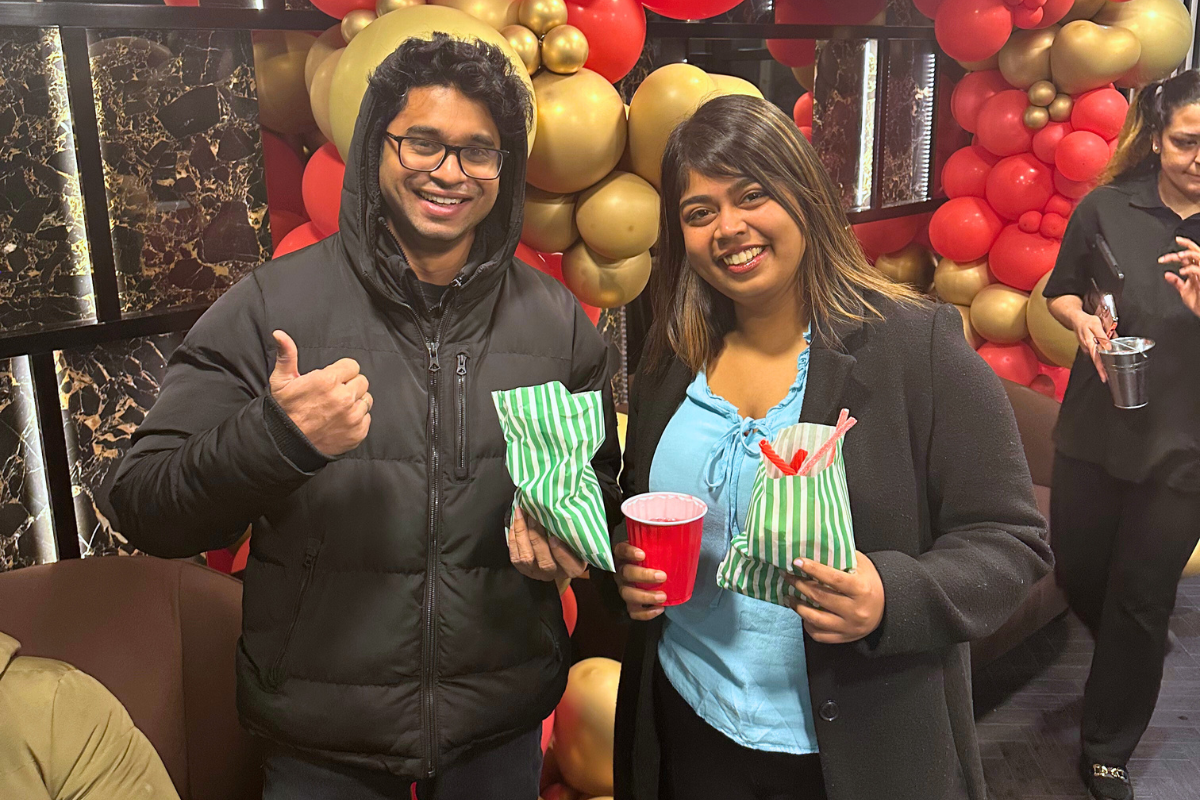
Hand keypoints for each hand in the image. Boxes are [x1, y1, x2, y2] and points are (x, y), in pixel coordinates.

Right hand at [270, 330, 371, 455]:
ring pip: (366, 399)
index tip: (331, 380)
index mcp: (328, 381)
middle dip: (349, 385)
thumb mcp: (281, 381)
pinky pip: (367, 417)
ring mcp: (352, 416)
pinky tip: (341, 420)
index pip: (352, 366)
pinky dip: (357, 419)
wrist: (287, 445)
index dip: (341, 372)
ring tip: (337, 408)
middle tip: (334, 394)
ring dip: (355, 402)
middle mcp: (344, 398)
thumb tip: (280, 334)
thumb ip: (287, 355)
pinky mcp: (358, 432)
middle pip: (362, 381)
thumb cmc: (285, 411)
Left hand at [508, 508, 587, 582]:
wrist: (558, 548)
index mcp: (574, 568)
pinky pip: (515, 557)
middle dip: (536, 537)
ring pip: (526, 558)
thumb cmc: (571, 540)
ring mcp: (537, 573)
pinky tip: (515, 523)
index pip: (570, 565)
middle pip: (545, 562)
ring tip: (521, 514)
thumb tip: (564, 513)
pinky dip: (513, 538)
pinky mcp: (523, 569)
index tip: (554, 538)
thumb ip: (573, 532)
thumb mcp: (578, 538)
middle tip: (533, 517)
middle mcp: (555, 573)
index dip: (561, 553)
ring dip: (522, 534)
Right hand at [613, 541, 666, 620]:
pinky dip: (646, 613)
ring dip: (645, 596)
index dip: (629, 552)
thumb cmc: (653, 558)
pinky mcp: (629, 603)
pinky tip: (660, 609)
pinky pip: (633, 611)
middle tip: (662, 576)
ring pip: (627, 594)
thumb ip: (662, 544)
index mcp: (624, 555)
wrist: (647, 575)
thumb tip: (685, 540)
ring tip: (662, 596)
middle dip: (643, 575)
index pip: (621, 550)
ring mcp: (623, 588)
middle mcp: (621, 571)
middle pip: (625, 573)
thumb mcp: (654, 548)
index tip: (642, 554)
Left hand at [785, 553, 884, 643]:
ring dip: (798, 607)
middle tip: (787, 576)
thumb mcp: (862, 566)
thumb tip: (816, 547)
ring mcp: (849, 627)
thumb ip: (843, 557)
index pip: (833, 579)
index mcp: (861, 590)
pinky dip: (807, 624)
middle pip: (820, 597)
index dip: (813, 569)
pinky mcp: (844, 637)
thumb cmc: (870, 583)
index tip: (797, 562)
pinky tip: (802, 614)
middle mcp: (856, 610)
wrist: (887, 608)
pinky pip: (819, 634)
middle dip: (799, 585)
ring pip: (815, 618)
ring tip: (789, 596)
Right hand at [1067, 309, 1109, 383]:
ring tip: (1105, 356)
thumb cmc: (1086, 321)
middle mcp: (1087, 348)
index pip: (1096, 359)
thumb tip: (1108, 347)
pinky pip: (1095, 351)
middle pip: (1097, 360)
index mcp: (1089, 344)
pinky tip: (1103, 348)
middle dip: (1102, 367)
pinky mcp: (1088, 346)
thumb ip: (1102, 336)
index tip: (1104, 377)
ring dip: (1102, 357)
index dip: (1101, 369)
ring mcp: (1087, 348)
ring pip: (1097, 355)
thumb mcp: (1096, 325)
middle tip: (1106, 375)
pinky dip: (1100, 351)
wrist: (1076, 319)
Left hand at [1162, 237, 1199, 317]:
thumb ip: (1176, 282)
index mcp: (1196, 270)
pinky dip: (1190, 269)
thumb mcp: (1184, 291)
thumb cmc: (1199, 302)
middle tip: (1176, 242)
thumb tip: (1166, 274)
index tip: (1170, 248)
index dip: (1181, 248)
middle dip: (1185, 244)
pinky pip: (1198, 270)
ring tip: (1178, 256)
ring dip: (1188, 254)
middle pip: (1195, 251)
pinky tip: (1182, 272)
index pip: (1189, 255)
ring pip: (1198, 256)